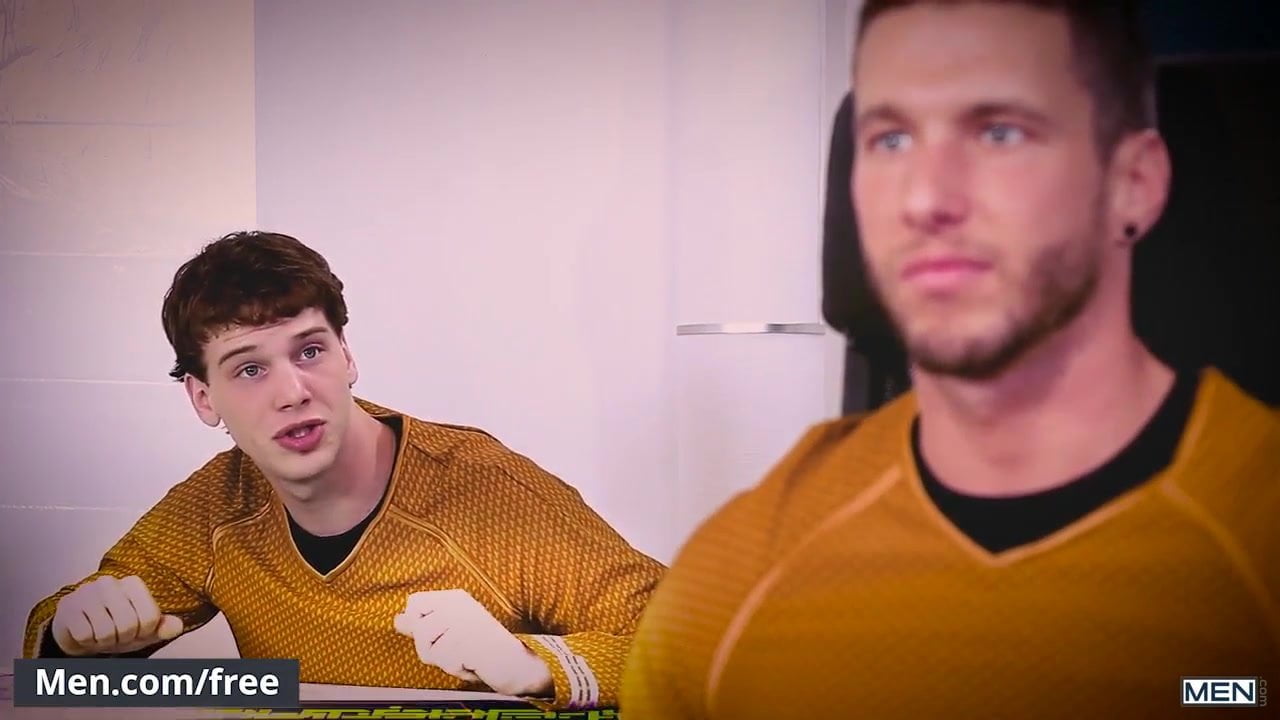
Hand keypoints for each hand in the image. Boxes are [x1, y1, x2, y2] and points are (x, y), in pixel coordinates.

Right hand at [50, 575, 183, 655]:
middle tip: (115, 635)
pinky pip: (85, 636)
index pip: (150, 618)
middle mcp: (110, 582)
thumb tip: (177, 627)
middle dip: (123, 639)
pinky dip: (86, 642)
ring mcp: (86, 592)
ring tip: (99, 633)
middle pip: (128, 625)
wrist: (79, 631)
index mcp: (133, 584)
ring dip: (104, 642)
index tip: (135, 631)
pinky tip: (84, 632)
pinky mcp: (68, 606)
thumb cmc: (115, 628)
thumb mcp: (143, 630)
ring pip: (106, 632)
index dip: (143, 633)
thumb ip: (162, 627)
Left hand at [394, 589, 551, 696]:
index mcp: (455, 597)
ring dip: (444, 660)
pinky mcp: (469, 639)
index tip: (442, 634)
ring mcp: (465, 620)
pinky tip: (473, 663)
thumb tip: (397, 619)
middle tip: (456, 650)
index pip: (414, 603)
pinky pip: (444, 660)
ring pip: (428, 645)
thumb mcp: (450, 633)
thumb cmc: (481, 650)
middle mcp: (459, 604)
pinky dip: (456, 668)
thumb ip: (424, 625)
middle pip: (419, 627)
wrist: (516, 665)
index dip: (419, 624)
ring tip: (464, 657)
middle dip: (431, 648)